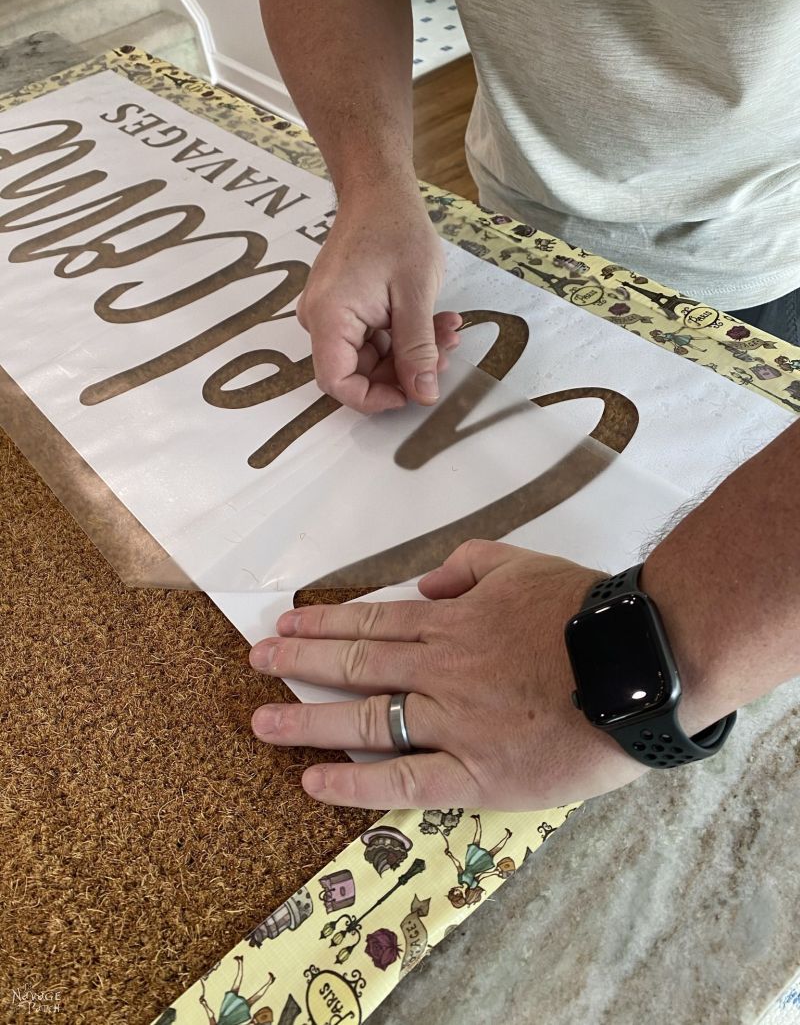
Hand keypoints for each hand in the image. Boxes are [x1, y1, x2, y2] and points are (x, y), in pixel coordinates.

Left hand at [249, 541, 651, 810]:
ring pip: (365, 720)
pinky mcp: (477, 774)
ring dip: (307, 718)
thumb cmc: (585, 612)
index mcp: (452, 623)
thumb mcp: (523, 565)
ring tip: (261, 721)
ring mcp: (453, 723)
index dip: (323, 624)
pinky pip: (404, 780)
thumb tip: (423, 585)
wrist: (638, 665)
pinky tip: (312, 778)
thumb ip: (467, 566)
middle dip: (300, 661)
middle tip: (257, 661)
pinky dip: (355, 782)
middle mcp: (441, 671)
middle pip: (356, 665)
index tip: (285, 626)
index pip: (372, 623)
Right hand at [297, 183, 460, 412]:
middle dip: (406, 369)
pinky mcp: (344, 307)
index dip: (374, 399)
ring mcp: (331, 313)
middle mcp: (320, 320)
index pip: (337, 383)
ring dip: (411, 350)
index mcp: (329, 318)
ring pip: (371, 356)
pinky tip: (434, 320)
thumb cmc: (395, 229)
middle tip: (445, 351)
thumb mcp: (415, 295)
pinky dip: (403, 335)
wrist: (379, 189)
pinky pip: (371, 337)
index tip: (411, 395)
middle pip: (358, 371)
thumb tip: (423, 394)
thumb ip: (417, 349)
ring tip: (447, 329)